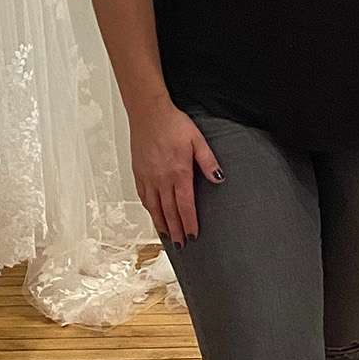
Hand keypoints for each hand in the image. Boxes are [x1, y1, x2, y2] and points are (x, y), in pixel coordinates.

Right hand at [129, 98, 222, 243]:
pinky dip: (149, 210)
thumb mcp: (197, 140)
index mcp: (179, 172)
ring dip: (162, 224)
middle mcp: (162, 179)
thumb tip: (219, 178)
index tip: (193, 235)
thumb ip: (208, 161)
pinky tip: (153, 215)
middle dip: (177, 230)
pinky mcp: (139, 173)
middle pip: (169, 211)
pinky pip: (143, 197)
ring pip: (155, 207)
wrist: (148, 114)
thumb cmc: (173, 124)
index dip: (189, 222)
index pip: (185, 205)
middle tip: (182, 245)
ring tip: (168, 237)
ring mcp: (148, 177)